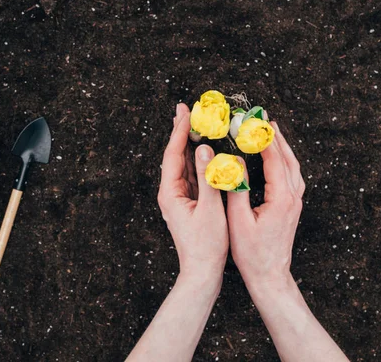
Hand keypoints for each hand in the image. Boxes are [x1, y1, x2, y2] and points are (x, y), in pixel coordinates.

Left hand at [157, 103, 227, 279]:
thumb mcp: (210, 209)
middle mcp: (171, 193)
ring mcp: (180, 197)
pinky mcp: (190, 203)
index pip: (172, 155)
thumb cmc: (206, 245)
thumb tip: (203, 150)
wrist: (202, 272)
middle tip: (186, 108)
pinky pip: (194, 175)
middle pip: (176, 155)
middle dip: (182, 131)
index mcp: (170, 193)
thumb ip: (208, 178)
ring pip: (185, 164)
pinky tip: (206, 149)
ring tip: (196, 122)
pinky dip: (199, 160)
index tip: (186, 112)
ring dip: (191, 143)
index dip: (179, 131)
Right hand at [227, 118, 305, 287]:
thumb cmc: (252, 253)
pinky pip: (292, 176)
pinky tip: (278, 157)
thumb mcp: (239, 220)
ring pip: (293, 166)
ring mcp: (295, 202)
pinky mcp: (292, 207)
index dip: (264, 139)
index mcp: (281, 198)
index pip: (274, 160)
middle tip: (265, 119)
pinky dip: (285, 161)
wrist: (270, 275)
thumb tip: (235, 162)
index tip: (254, 122)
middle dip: (276, 137)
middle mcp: (292, 197)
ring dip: (282, 147)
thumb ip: (237, 188)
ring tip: (272, 132)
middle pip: (288, 159)